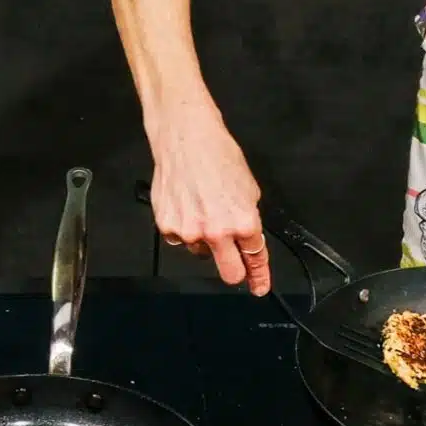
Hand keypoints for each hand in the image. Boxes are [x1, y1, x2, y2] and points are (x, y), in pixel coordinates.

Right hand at [149, 113, 269, 294]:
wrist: (185, 139)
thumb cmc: (218, 155)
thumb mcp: (248, 188)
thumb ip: (248, 219)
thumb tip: (249, 239)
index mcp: (243, 222)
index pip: (255, 259)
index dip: (259, 276)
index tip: (259, 287)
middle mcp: (217, 232)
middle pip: (230, 273)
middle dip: (235, 270)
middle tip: (233, 260)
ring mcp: (189, 232)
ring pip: (201, 253)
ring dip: (205, 240)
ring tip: (202, 208)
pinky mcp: (167, 227)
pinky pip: (180, 239)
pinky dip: (184, 228)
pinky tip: (185, 205)